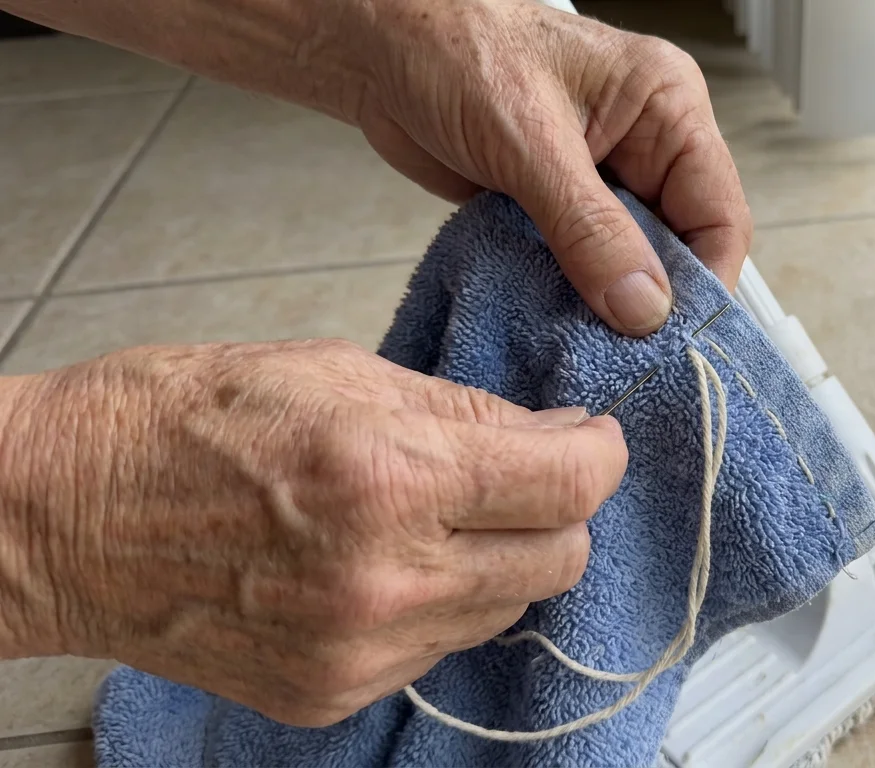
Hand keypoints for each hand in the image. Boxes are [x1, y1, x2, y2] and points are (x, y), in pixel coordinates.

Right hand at [0, 340, 626, 726]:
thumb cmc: (179, 424)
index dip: (598, 455)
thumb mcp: (337, 373)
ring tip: (437, 515)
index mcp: (389, 478)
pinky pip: (439, 651)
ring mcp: (359, 652)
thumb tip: (554, 433)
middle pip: (557, 561)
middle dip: (558, 512)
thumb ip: (465, 412)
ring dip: (500, 560)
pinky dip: (438, 606)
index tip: (591, 439)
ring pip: (505, 609)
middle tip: (523, 474)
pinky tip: (386, 564)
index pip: (568, 486)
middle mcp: (385, 581)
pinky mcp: (332, 693)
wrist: (61, 516)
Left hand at [351, 0, 752, 334]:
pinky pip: (581, 264)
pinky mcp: (555, 204)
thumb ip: (591, 230)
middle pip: (678, 246)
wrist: (373, 46)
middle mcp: (643, 143)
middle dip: (651, 300)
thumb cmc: (449, 48)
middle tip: (625, 356)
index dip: (705, 282)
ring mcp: (599, 177)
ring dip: (604, 302)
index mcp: (665, 105)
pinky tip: (552, 320)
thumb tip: (644, 307)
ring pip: (629, 263)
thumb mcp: (530, 144)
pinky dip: (567, 294)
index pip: (719, 212)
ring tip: (583, 343)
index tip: (673, 340)